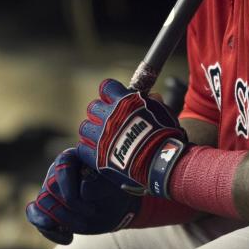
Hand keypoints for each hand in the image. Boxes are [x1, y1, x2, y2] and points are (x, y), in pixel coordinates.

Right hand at [26, 148, 140, 243]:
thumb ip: (101, 184)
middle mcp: (57, 172)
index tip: (89, 208)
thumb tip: (83, 189)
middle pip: (50, 188)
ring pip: (41, 204)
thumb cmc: (116, 189)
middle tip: (89, 217)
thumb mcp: (115, 185)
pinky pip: (34, 215)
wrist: (116, 206)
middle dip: (68, 208)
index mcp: (74, 159)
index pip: (62, 168)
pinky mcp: (47, 207)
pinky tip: (68, 238)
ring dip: (61, 220)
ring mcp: (50, 190)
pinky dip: (48, 230)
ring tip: (82, 226)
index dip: (71, 190)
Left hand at [77, 79, 187, 197]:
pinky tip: (96, 152)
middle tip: (109, 121)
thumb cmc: (165, 135)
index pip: (106, 87)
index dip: (110, 93)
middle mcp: (109, 116)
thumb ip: (154, 103)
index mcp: (124, 102)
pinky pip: (82, 148)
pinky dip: (88, 149)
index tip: (114, 99)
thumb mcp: (163, 113)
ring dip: (92, 131)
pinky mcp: (97, 157)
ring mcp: (101, 137)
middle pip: (93, 108)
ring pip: (85, 127)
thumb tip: (152, 96)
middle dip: (100, 113)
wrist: (161, 161)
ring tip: (101, 137)